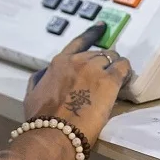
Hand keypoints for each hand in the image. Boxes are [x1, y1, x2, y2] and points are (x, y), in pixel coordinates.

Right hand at [24, 23, 131, 146]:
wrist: (54, 132)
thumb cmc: (41, 117)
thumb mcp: (32, 93)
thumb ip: (39, 79)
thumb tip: (43, 74)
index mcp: (59, 62)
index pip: (79, 42)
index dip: (92, 34)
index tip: (101, 27)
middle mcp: (77, 61)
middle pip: (97, 53)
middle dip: (103, 60)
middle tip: (107, 71)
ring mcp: (94, 70)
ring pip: (112, 59)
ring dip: (115, 65)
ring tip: (120, 74)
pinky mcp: (109, 82)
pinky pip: (123, 69)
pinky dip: (126, 71)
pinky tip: (127, 76)